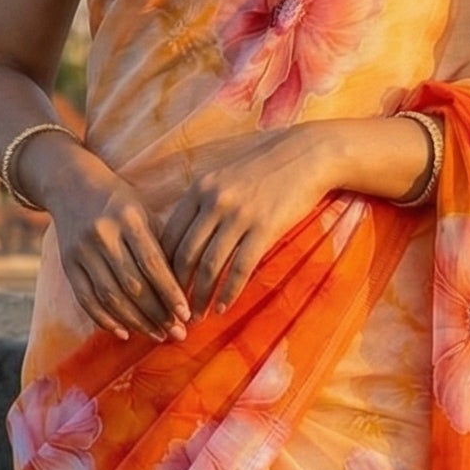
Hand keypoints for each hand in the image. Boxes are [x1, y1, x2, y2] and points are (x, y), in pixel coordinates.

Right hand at [27, 135, 190, 342]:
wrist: (72, 184)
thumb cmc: (121, 202)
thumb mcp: (145, 213)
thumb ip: (161, 247)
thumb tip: (183, 291)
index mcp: (129, 218)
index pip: (152, 264)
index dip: (170, 293)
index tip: (186, 314)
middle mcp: (103, 235)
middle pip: (132, 285)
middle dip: (157, 314)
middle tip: (177, 333)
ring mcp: (82, 250)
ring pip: (110, 296)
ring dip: (136, 322)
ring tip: (157, 335)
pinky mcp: (67, 263)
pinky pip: (86, 299)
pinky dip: (105, 319)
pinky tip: (124, 333)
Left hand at [159, 125, 333, 315]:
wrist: (307, 154)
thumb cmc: (265, 168)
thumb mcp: (224, 177)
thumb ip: (202, 202)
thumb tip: (184, 236)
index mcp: (198, 189)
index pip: (169, 236)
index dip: (161, 267)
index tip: (162, 288)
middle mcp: (213, 201)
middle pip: (185, 255)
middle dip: (177, 288)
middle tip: (175, 310)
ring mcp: (239, 215)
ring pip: (210, 265)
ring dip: (201, 296)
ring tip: (198, 315)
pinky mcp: (264, 228)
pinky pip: (240, 267)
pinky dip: (229, 291)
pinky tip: (224, 306)